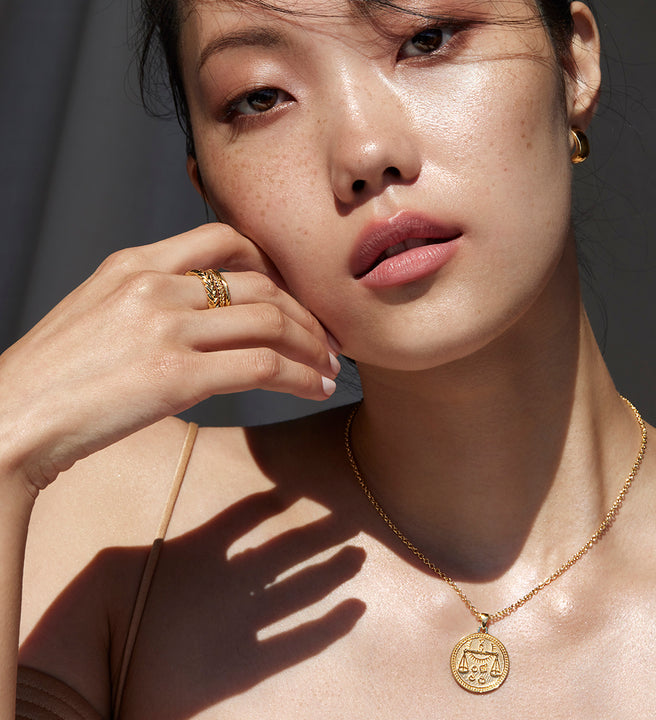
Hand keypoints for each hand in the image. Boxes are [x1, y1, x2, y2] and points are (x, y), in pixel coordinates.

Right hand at [0, 223, 339, 492]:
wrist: (10, 419)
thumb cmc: (55, 378)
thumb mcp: (99, 314)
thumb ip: (152, 302)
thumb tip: (205, 317)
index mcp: (135, 263)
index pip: (226, 239)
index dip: (275, 266)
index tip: (296, 297)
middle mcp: (154, 285)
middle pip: (261, 284)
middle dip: (306, 314)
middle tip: (329, 340)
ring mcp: (165, 328)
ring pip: (271, 322)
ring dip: (312, 348)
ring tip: (330, 371)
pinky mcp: (176, 376)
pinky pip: (263, 367)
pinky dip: (300, 377)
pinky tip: (316, 389)